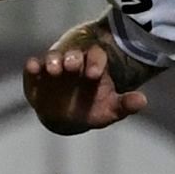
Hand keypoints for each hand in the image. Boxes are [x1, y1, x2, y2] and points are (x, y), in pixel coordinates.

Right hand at [24, 43, 146, 134]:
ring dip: (52, 61)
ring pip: (53, 58)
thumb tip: (142, 101)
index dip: (95, 62)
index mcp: (93, 66)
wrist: (67, 119)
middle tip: (71, 66)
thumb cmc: (92, 109)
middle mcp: (74, 62)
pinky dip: (32, 66)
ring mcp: (54, 67)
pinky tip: (32, 67)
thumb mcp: (110, 110)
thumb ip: (125, 104)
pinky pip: (34, 67)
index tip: (93, 74)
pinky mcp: (37, 76)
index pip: (96, 56)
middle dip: (72, 58)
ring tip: (52, 70)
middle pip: (73, 54)